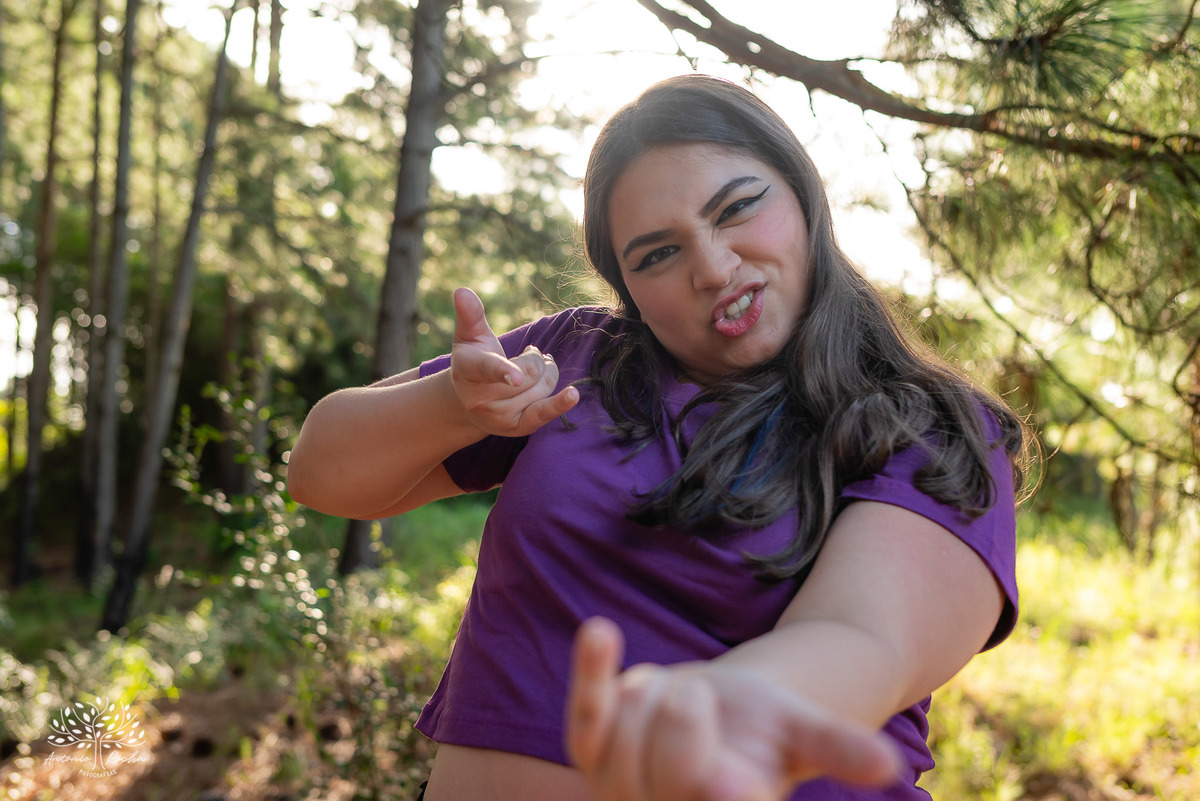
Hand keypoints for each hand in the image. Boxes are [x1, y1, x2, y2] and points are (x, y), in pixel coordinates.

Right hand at [450, 287, 578, 436]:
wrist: (469, 403)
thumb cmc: (474, 360)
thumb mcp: (469, 337)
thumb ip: (470, 314)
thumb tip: (462, 290)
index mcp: (468, 371)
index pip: (487, 369)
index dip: (504, 371)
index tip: (517, 377)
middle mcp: (481, 399)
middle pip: (529, 373)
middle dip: (537, 359)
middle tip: (532, 354)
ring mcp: (499, 416)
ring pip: (541, 388)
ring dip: (548, 373)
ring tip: (538, 369)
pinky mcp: (517, 427)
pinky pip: (543, 414)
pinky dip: (560, 404)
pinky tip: (572, 394)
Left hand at [566, 618, 902, 800]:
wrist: (711, 714)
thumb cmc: (764, 725)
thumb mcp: (802, 730)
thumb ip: (835, 747)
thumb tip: (887, 766)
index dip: (722, 794)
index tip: (722, 778)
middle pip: (670, 766)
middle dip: (687, 717)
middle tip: (698, 696)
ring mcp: (623, 785)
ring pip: (624, 738)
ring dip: (652, 696)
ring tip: (676, 694)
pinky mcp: (593, 748)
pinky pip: (584, 713)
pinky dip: (591, 673)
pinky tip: (600, 632)